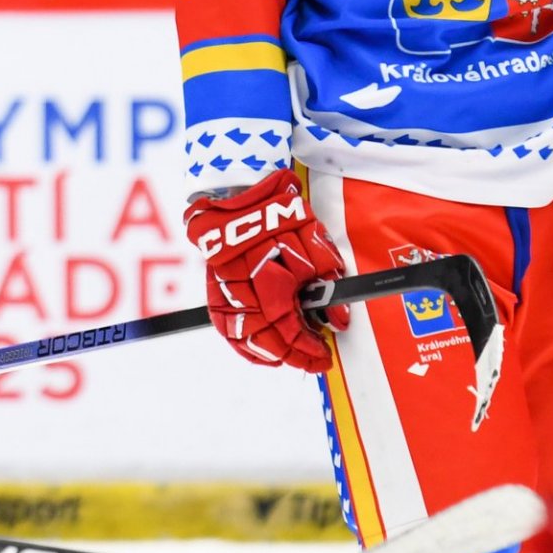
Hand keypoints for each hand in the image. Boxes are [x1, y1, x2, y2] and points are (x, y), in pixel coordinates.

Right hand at [183, 167, 348, 372]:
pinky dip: (241, 343)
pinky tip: (257, 348)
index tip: (324, 354)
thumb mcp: (315, 243)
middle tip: (313, 358)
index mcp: (270, 283)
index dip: (308, 349)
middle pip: (266, 340)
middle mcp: (244, 293)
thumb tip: (338, 319)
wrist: (239, 194)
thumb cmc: (280, 216)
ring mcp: (225, 291)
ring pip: (242, 338)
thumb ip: (329, 283)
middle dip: (292, 355)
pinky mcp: (214, 287)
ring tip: (287, 358)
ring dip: (266, 354)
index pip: (289, 331)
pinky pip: (224, 326)